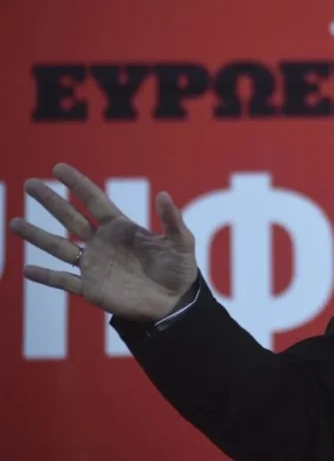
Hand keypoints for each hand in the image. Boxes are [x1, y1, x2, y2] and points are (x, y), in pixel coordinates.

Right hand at [10, 163, 197, 321]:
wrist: (174, 303)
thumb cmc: (179, 270)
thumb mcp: (181, 243)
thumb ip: (172, 221)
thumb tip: (164, 195)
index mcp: (122, 228)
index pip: (95, 200)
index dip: (78, 184)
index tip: (58, 168)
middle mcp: (103, 243)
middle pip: (71, 217)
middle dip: (50, 201)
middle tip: (29, 184)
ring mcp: (94, 265)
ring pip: (59, 247)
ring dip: (37, 236)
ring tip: (14, 222)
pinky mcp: (91, 289)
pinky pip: (64, 281)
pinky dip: (46, 276)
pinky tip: (27, 270)